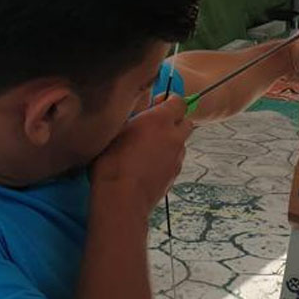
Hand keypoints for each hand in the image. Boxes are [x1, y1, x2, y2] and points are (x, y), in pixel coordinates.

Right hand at [90, 96, 193, 216]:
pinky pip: (175, 159)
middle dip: (175, 121)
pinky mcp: (175, 174)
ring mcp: (177, 157)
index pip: (179, 101)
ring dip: (171, 140)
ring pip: (181, 142)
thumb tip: (142, 111)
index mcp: (160, 120)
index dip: (170, 100)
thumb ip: (135, 116)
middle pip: (186, 121)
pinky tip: (149, 164)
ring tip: (149, 147)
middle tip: (155, 125)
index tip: (158, 103)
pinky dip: (167, 158)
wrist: (121, 198)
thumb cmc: (112, 161)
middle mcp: (174, 137)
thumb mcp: (117, 129)